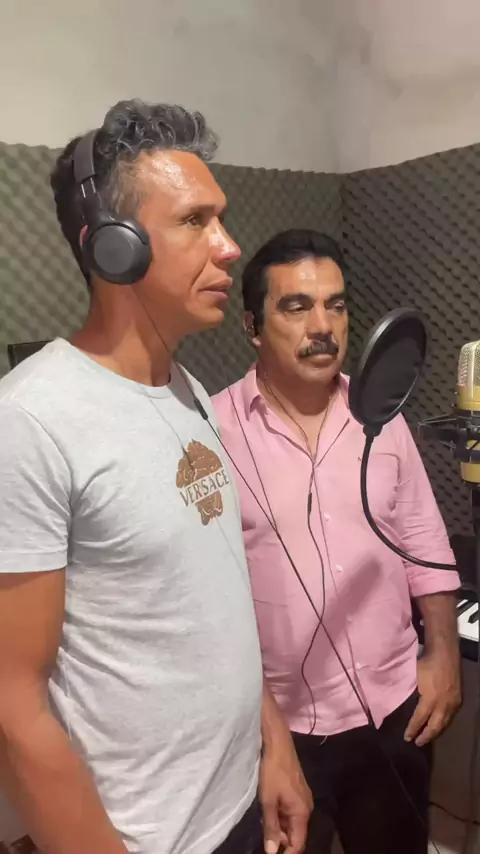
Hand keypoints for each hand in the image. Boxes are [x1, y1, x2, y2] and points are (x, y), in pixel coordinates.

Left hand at [259, 735, 312, 853]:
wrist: (278, 744)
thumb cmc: (272, 772)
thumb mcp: (268, 801)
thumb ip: (270, 828)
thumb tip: (272, 851)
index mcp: (302, 813)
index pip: (298, 843)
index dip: (287, 853)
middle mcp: (306, 808)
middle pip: (295, 834)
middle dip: (280, 839)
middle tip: (264, 837)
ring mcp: (302, 799)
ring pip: (291, 822)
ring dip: (278, 826)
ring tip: (263, 822)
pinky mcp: (297, 792)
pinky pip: (290, 811)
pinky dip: (279, 815)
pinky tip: (268, 811)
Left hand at [404, 652, 460, 746]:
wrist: (444, 652)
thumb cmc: (426, 663)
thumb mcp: (413, 678)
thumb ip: (410, 692)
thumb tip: (401, 701)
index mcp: (429, 700)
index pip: (419, 719)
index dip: (413, 729)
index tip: (407, 737)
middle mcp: (443, 705)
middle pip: (435, 726)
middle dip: (426, 736)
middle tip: (417, 743)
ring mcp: (453, 703)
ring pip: (445, 723)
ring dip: (436, 732)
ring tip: (428, 737)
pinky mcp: (458, 699)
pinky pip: (451, 716)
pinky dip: (444, 723)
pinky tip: (440, 724)